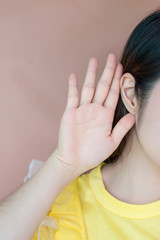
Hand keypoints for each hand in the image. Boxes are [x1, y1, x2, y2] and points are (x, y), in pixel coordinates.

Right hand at [53, 53, 135, 176]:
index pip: (114, 94)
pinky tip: (74, 76)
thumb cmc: (93, 153)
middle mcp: (95, 110)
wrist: (74, 161)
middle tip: (112, 57)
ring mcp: (82, 110)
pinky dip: (73, 86)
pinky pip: (72, 97)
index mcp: (106, 116)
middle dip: (108, 72)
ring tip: (95, 60)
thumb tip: (135, 116)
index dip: (119, 81)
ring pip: (88, 88)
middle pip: (103, 87)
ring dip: (91, 74)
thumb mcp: (112, 141)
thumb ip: (122, 128)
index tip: (123, 68)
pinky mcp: (70, 113)